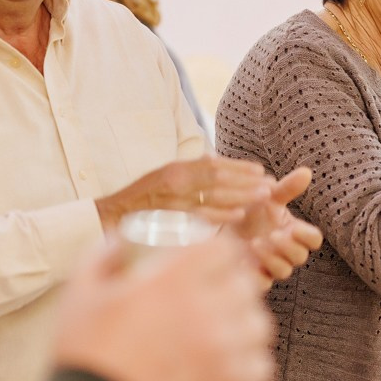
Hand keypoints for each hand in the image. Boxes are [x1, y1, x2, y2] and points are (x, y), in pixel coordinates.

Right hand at [52, 236, 275, 380]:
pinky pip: (261, 365)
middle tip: (214, 293)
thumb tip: (121, 239)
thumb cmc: (87, 356)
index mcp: (176, 280)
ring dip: (244, 321)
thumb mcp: (81, 292)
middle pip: (245, 284)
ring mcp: (228, 352)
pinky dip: (249, 361)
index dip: (219, 250)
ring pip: (259, 323)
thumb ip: (102, 255)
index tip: (210, 258)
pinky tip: (227, 361)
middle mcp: (210, 311)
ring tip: (223, 329)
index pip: (224, 248)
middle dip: (232, 282)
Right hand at [95, 154, 273, 232]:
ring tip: (263, 197)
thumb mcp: (164, 177)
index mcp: (176, 168)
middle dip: (246, 181)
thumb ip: (189, 171)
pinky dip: (221, 215)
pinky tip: (239, 215)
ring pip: (213, 195)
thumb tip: (214, 162)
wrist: (111, 217)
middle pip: (218, 178)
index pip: (214, 165)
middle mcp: (175, 180)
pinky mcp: (170, 219)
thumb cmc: (141, 199)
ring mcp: (173, 200)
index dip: (239, 167)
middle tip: (269, 185)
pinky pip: (200, 216)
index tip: (260, 171)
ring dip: (241, 195)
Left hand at [232, 167, 323, 285]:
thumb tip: (306, 171)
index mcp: (294, 232)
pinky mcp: (256, 277)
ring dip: (272, 258)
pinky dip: (256, 273)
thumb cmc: (250, 212)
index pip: (313, 239)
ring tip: (255, 243)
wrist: (222, 228)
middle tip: (273, 235)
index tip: (294, 228)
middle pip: (300, 256)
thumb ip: (287, 188)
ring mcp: (272, 266)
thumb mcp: (267, 198)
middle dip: (288, 246)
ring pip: (284, 271)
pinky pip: (263, 283)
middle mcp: (287, 251)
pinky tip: (244, 260)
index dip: (307, 236)